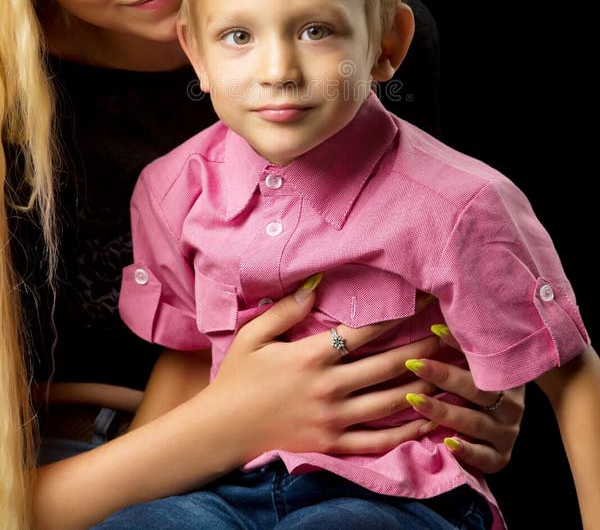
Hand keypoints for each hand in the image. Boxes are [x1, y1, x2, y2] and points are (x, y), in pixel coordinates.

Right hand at [211, 286, 443, 460]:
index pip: (366, 331)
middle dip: (422, 347)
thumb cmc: (239, 376)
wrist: (223, 428)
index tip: (422, 301)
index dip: (398, 314)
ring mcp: (334, 419)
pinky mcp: (333, 444)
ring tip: (448, 369)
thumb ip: (287, 308)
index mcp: (312, 356)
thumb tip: (317, 283)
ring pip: (390, 402)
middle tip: (448, 334)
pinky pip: (378, 440)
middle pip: (388, 365)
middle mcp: (329, 387)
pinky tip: (427, 420)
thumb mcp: (255, 335)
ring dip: (422, 385)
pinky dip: (406, 432)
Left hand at [403, 324, 525, 473]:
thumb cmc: (476, 389)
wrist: (498, 430)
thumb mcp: (473, 368)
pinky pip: (484, 457)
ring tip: (415, 401)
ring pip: (476, 421)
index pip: (484, 358)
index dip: (459, 344)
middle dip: (443, 375)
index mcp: (507, 376)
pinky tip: (448, 442)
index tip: (433, 330)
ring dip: (444, 410)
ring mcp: (507, 432)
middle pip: (478, 389)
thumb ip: (460, 348)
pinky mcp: (500, 458)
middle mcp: (512, 404)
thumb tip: (431, 314)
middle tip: (413, 364)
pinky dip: (467, 450)